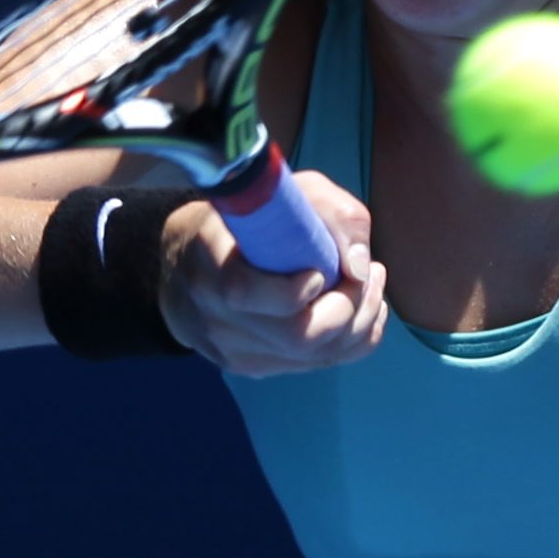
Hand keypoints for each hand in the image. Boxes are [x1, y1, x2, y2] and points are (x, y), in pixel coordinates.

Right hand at [159, 171, 389, 374]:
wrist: (187, 264)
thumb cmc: (248, 222)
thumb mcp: (285, 191)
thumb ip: (330, 212)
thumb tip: (359, 267)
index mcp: (211, 262)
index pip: (244, 293)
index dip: (293, 290)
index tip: (320, 269)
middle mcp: (214, 315)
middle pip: (296, 335)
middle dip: (349, 307)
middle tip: (370, 274)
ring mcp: (231, 348)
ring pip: (314, 356)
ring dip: (361, 321)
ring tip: (371, 284)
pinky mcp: (250, 366)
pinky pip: (317, 363)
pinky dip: (353, 339)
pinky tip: (361, 309)